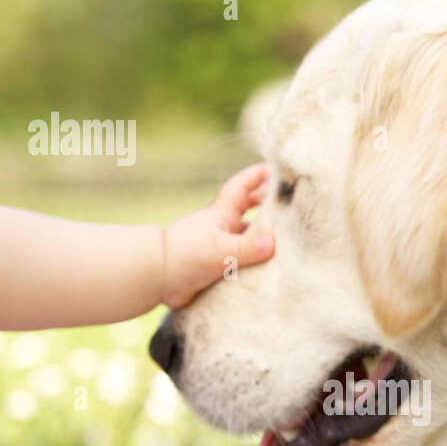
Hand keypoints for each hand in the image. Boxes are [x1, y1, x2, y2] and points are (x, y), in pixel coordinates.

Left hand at [160, 163, 275, 308]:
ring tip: (288, 239)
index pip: (243, 186)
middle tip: (290, 204)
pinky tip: (269, 268)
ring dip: (263, 237)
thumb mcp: (220, 250)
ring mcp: (218, 245)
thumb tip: (273, 242)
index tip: (279, 169)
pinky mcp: (216, 265)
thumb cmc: (186, 255)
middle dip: (267, 204)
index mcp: (222, 213)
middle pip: (249, 209)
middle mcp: (221, 226)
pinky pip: (240, 259)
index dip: (259, 175)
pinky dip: (254, 260)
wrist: (156, 276)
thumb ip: (247, 247)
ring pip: (246, 236)